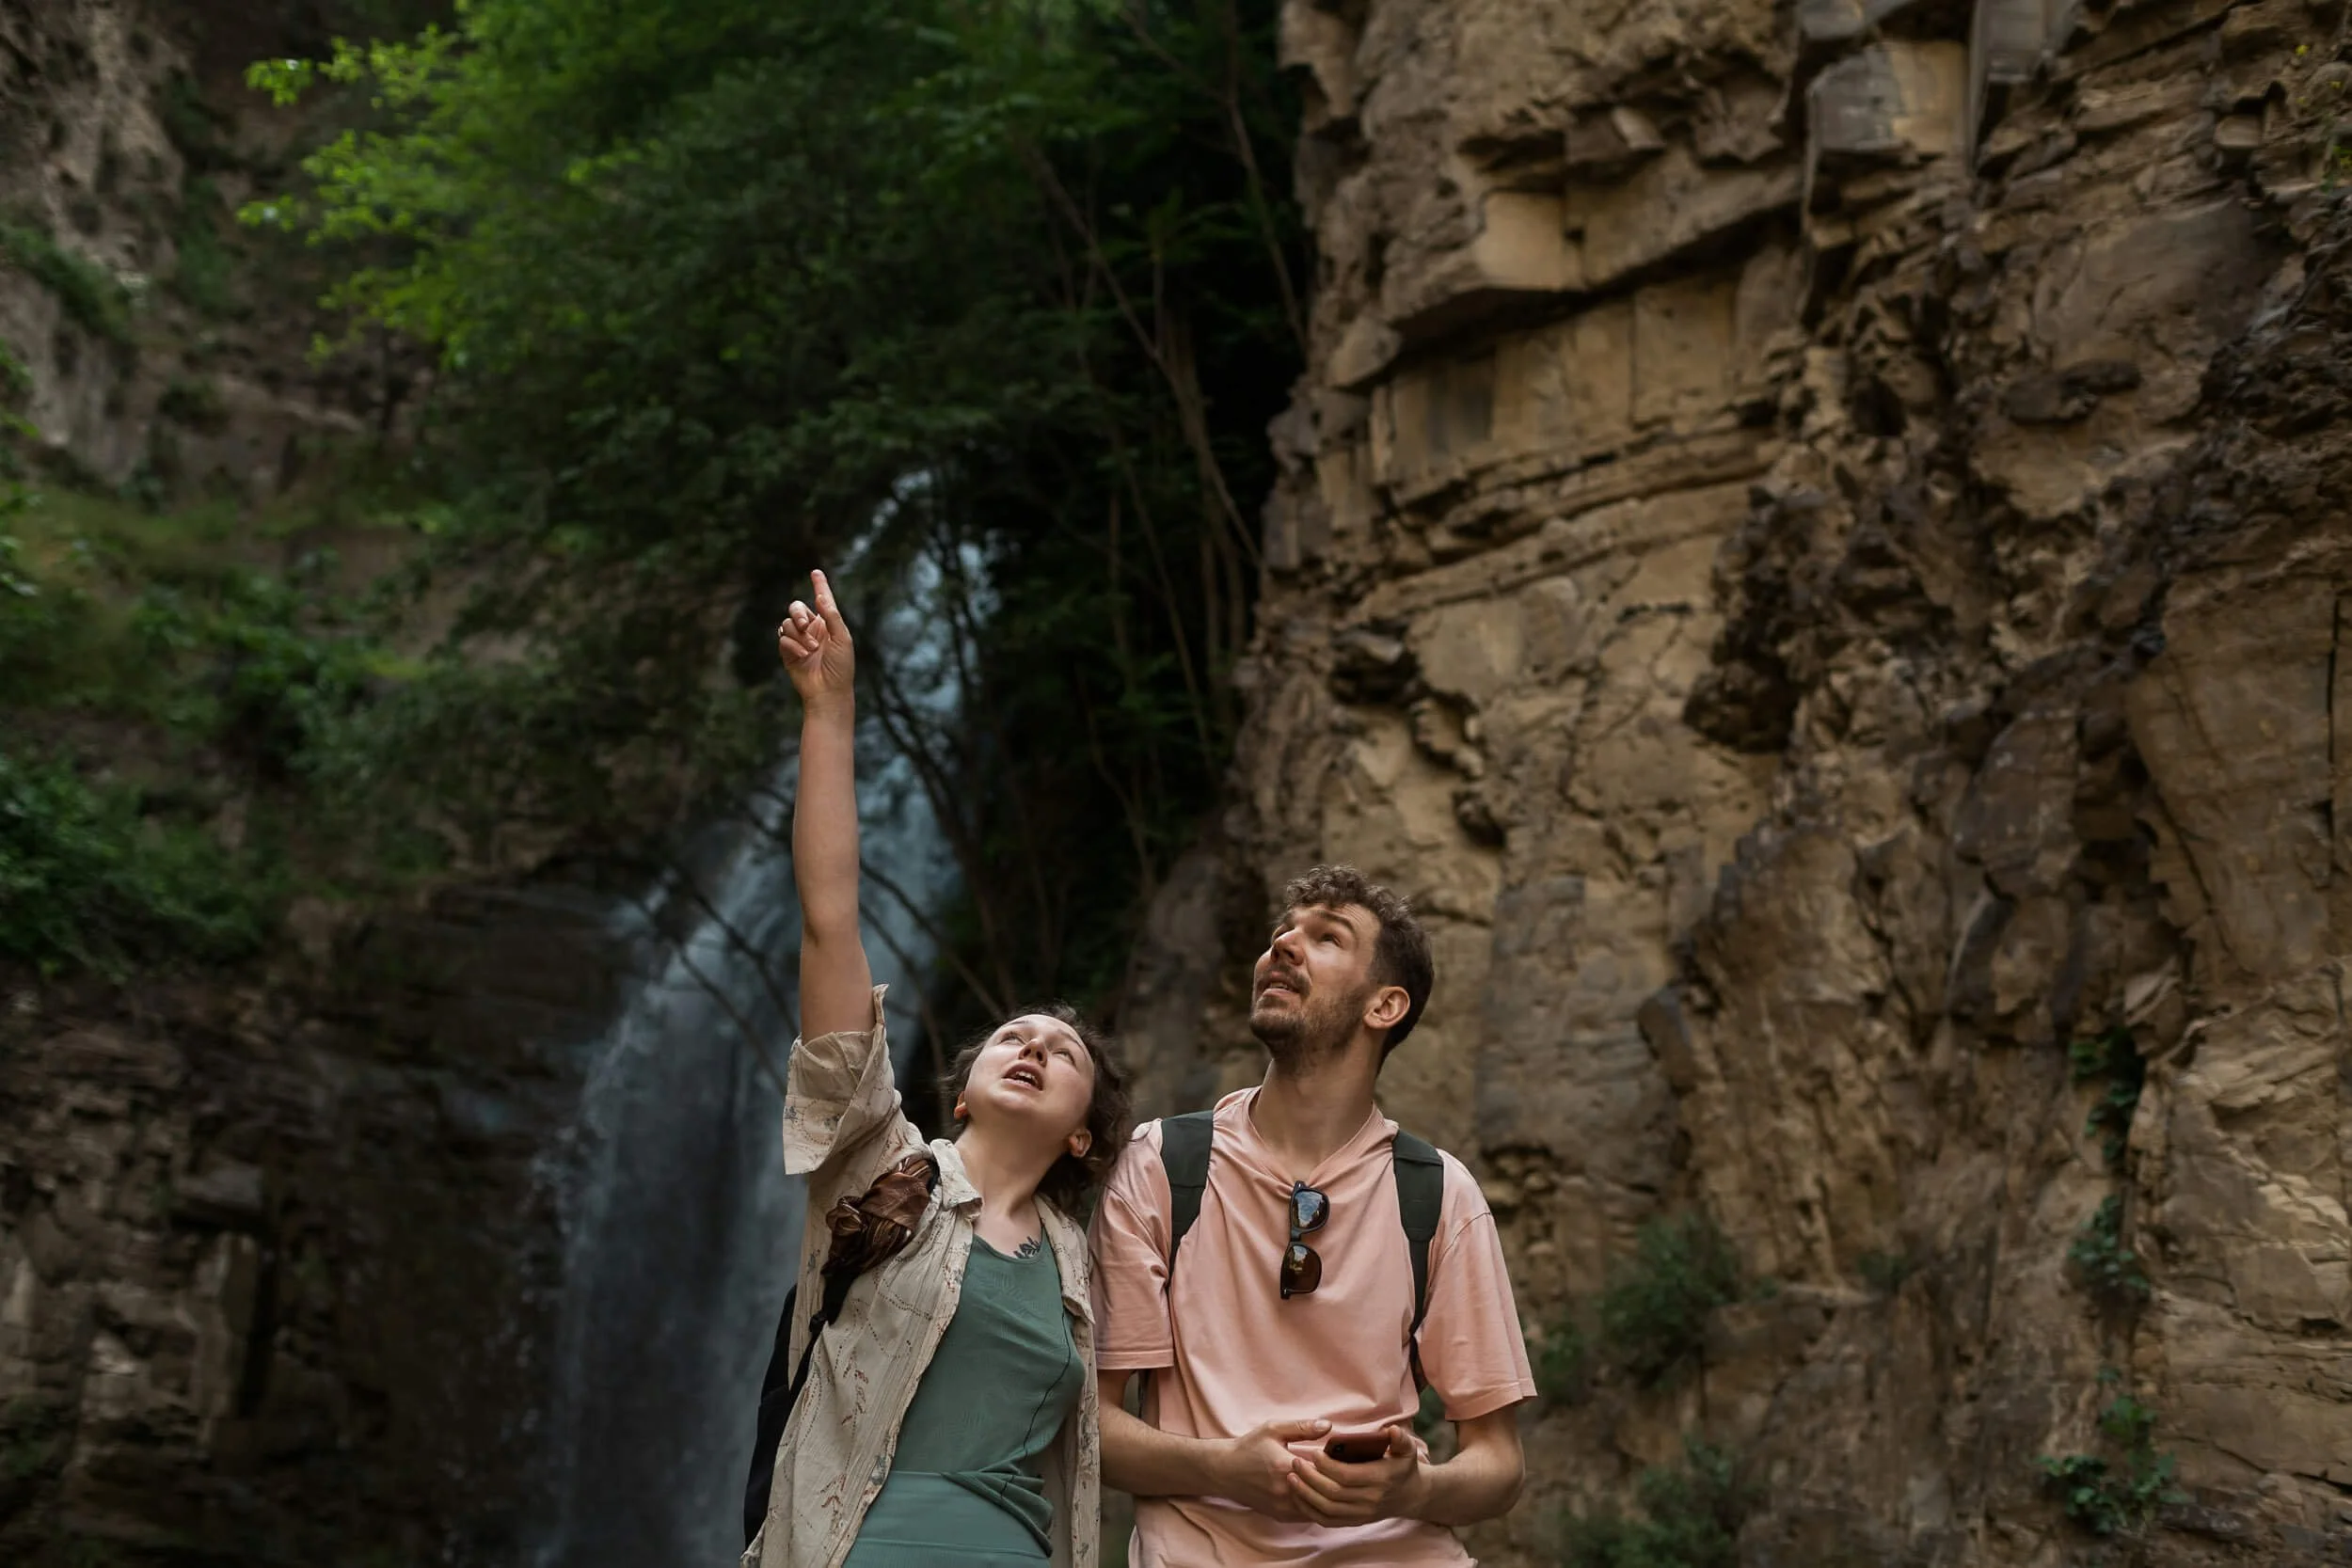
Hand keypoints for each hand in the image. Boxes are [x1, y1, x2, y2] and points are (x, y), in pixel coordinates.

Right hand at [777, 568, 854, 708]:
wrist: (828, 691)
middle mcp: (813, 629)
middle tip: (805, 623)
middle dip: (798, 613)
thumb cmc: (841, 666)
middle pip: (796, 608)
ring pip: (788, 623)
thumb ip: (832, 617)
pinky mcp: (788, 652)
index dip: (819, 585)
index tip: (816, 572)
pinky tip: (803, 655)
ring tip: (811, 649)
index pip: (822, 600)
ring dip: (799, 634)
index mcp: (828, 624)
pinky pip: (783, 638)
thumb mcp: (842, 639)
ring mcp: (799, 640)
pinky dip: (792, 645)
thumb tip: (821, 597)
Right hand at [1211, 1418, 1330, 1519]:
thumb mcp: (1273, 1429)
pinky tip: (1322, 1494)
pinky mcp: (1281, 1516)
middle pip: (1325, 1492)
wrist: (1225, 1471)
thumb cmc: (1249, 1448)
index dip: (1337, 1464)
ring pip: (1319, 1508)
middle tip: (1345, 1472)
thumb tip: (1329, 1425)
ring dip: (1329, 1497)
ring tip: (1336, 1483)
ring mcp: (1284, 1507)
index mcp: (1286, 1467)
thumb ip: (1302, 1427)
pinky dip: (1319, 1506)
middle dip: (1338, 1482)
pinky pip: (1309, 1516)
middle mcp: (1286, 1491)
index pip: (1325, 1471)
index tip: (1342, 1456)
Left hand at [1286, 1423, 1430, 1525]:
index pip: (1347, 1476)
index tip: (1314, 1453)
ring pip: (1327, 1509)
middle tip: (1295, 1462)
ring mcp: (1361, 1514)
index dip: (1327, 1466)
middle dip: (1310, 1478)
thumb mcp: (1407, 1450)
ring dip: (1306, 1494)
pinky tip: (1298, 1496)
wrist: (1410, 1496)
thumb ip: (1400, 1439)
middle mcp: (1370, 1500)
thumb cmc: (1403, 1467)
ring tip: (1291, 1477)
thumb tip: (1392, 1431)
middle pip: (1333, 1493)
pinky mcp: (1354, 1522)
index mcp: (1380, 1480)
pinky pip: (1327, 1520)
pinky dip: (1310, 1510)